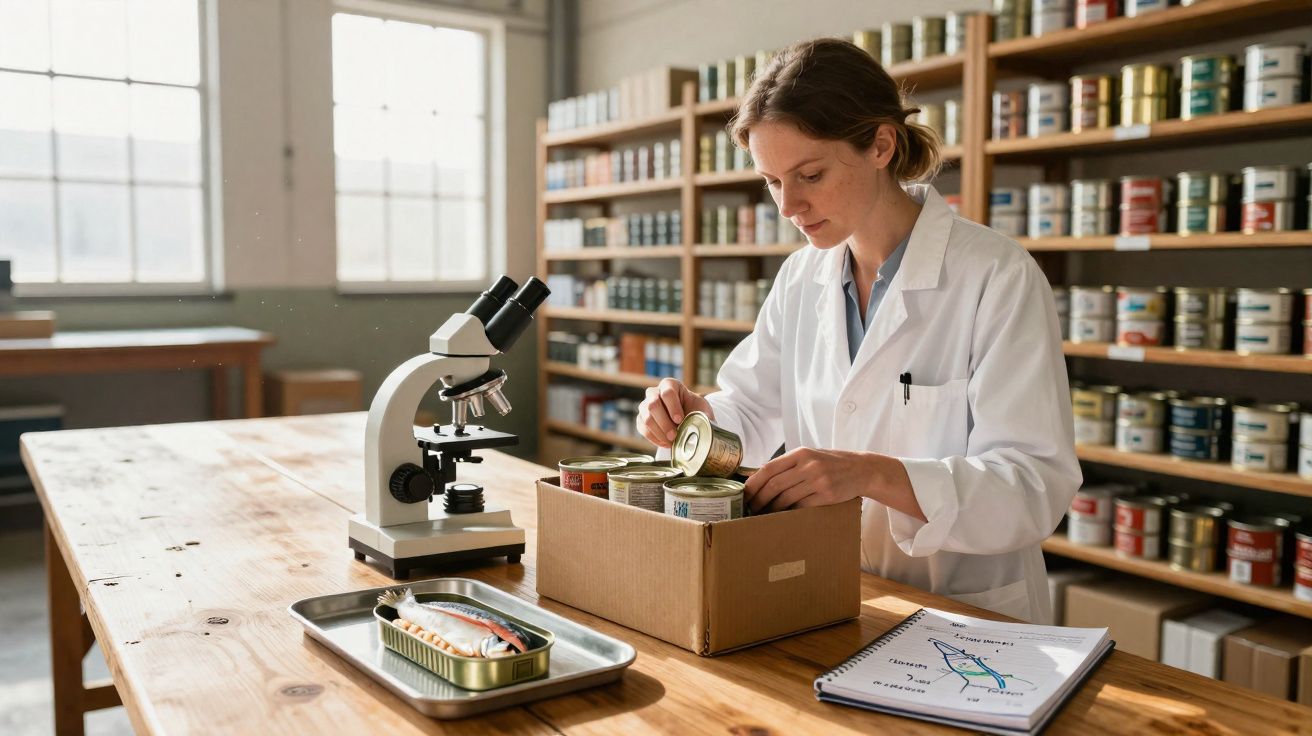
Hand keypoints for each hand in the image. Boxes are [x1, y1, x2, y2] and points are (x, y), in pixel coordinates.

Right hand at [637, 378, 712, 447]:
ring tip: (672, 441)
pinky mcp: (641, 419)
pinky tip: (665, 443)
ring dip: (659, 432)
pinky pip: (642, 428)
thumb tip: (706, 426)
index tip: (680, 420)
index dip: (673, 407)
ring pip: (646, 418)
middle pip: (653, 405)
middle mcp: (654, 392)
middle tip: (674, 435)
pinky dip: (654, 438)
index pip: (667, 392)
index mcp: (670, 385)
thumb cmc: (695, 410)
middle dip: (664, 423)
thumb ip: (704, 416)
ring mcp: (645, 406)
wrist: (688, 418)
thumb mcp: (702, 409)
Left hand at [744, 448, 923, 519]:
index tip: (745, 494)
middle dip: (759, 499)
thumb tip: (759, 479)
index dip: (754, 483)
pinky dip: (790, 512)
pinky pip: (802, 507)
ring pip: (786, 498)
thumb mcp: (810, 456)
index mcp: (801, 453)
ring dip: (772, 508)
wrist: (862, 469)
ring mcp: (819, 480)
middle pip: (774, 484)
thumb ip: (789, 465)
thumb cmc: (831, 464)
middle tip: (751, 509)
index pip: (770, 468)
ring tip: (764, 514)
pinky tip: (784, 516)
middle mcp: (809, 465)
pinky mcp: (827, 495)